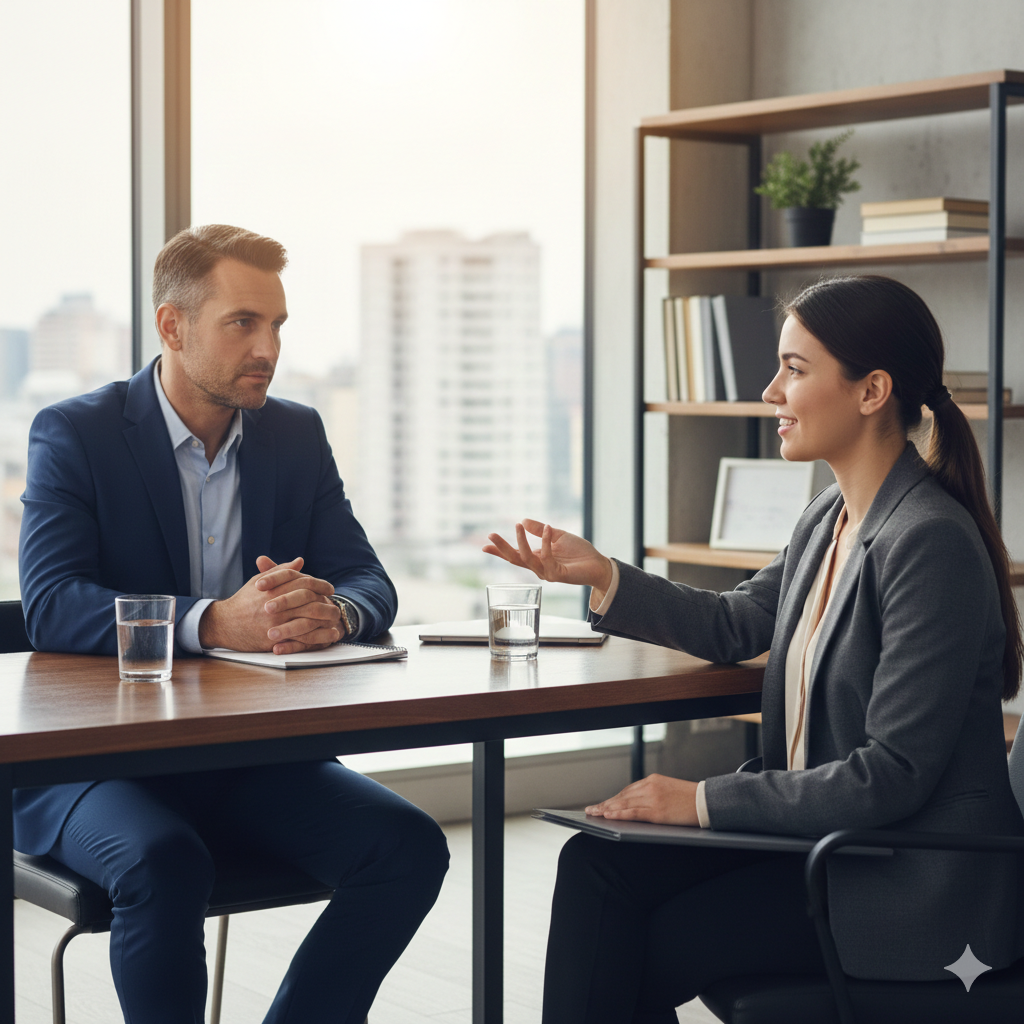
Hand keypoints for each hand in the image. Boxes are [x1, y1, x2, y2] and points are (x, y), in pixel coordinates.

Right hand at [198, 555, 341, 653]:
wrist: (224, 623)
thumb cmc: (243, 600)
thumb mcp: (260, 581)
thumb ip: (281, 571)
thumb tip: (300, 561)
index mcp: (274, 588)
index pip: (304, 582)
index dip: (320, 584)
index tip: (329, 588)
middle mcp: (276, 604)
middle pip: (309, 599)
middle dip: (325, 601)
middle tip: (335, 603)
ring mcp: (276, 622)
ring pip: (308, 618)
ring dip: (325, 618)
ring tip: (334, 618)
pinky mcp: (275, 639)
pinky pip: (302, 638)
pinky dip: (318, 636)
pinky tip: (329, 635)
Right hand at [482, 520, 613, 593]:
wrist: (598, 563)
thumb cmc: (579, 552)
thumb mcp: (557, 536)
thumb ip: (540, 530)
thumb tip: (523, 520)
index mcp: (537, 558)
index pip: (514, 556)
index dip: (500, 551)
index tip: (484, 546)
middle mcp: (539, 567)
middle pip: (515, 559)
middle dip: (501, 548)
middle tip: (490, 535)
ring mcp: (547, 572)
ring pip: (527, 558)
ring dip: (521, 541)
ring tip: (517, 525)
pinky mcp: (557, 574)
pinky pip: (546, 557)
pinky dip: (545, 541)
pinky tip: (547, 528)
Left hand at [585, 774, 699, 826]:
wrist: (707, 802)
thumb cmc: (690, 799)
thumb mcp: (669, 790)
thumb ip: (653, 793)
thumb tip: (637, 803)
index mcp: (653, 780)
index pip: (627, 790)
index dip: (613, 799)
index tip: (602, 804)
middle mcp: (650, 786)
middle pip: (622, 796)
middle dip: (606, 804)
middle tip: (592, 810)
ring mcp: (652, 798)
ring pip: (624, 804)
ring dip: (607, 809)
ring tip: (595, 814)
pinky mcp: (656, 811)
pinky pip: (633, 812)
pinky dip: (618, 814)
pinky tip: (608, 816)